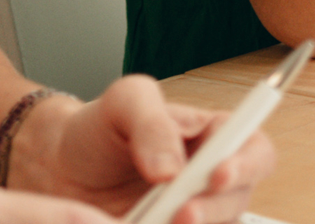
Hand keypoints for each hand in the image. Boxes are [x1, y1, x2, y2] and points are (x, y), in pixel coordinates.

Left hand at [15, 76, 275, 223]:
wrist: (58, 167)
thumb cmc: (98, 128)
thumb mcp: (123, 103)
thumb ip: (152, 125)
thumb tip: (173, 169)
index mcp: (215, 137)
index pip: (255, 151)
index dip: (245, 166)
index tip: (218, 175)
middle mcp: (211, 181)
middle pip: (236, 201)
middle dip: (212, 209)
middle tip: (181, 213)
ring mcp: (191, 214)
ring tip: (148, 223)